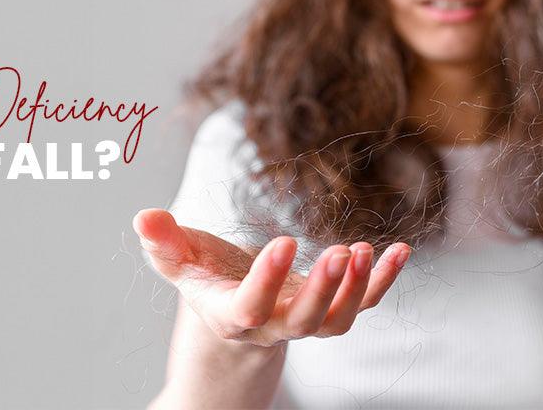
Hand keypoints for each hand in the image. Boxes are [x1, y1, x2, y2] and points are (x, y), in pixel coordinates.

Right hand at [133, 208, 410, 347]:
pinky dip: (384, 280)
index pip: (249, 307)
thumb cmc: (205, 279)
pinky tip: (400, 250)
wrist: (234, 310)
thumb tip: (142, 217)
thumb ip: (163, 243)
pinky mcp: (330, 310)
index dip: (266, 281)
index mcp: (231, 314)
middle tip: (340, 252)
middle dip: (324, 290)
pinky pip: (364, 303)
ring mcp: (305, 322)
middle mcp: (272, 325)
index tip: (283, 241)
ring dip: (357, 289)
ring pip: (336, 321)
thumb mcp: (180, 261)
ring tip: (364, 250)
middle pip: (303, 322)